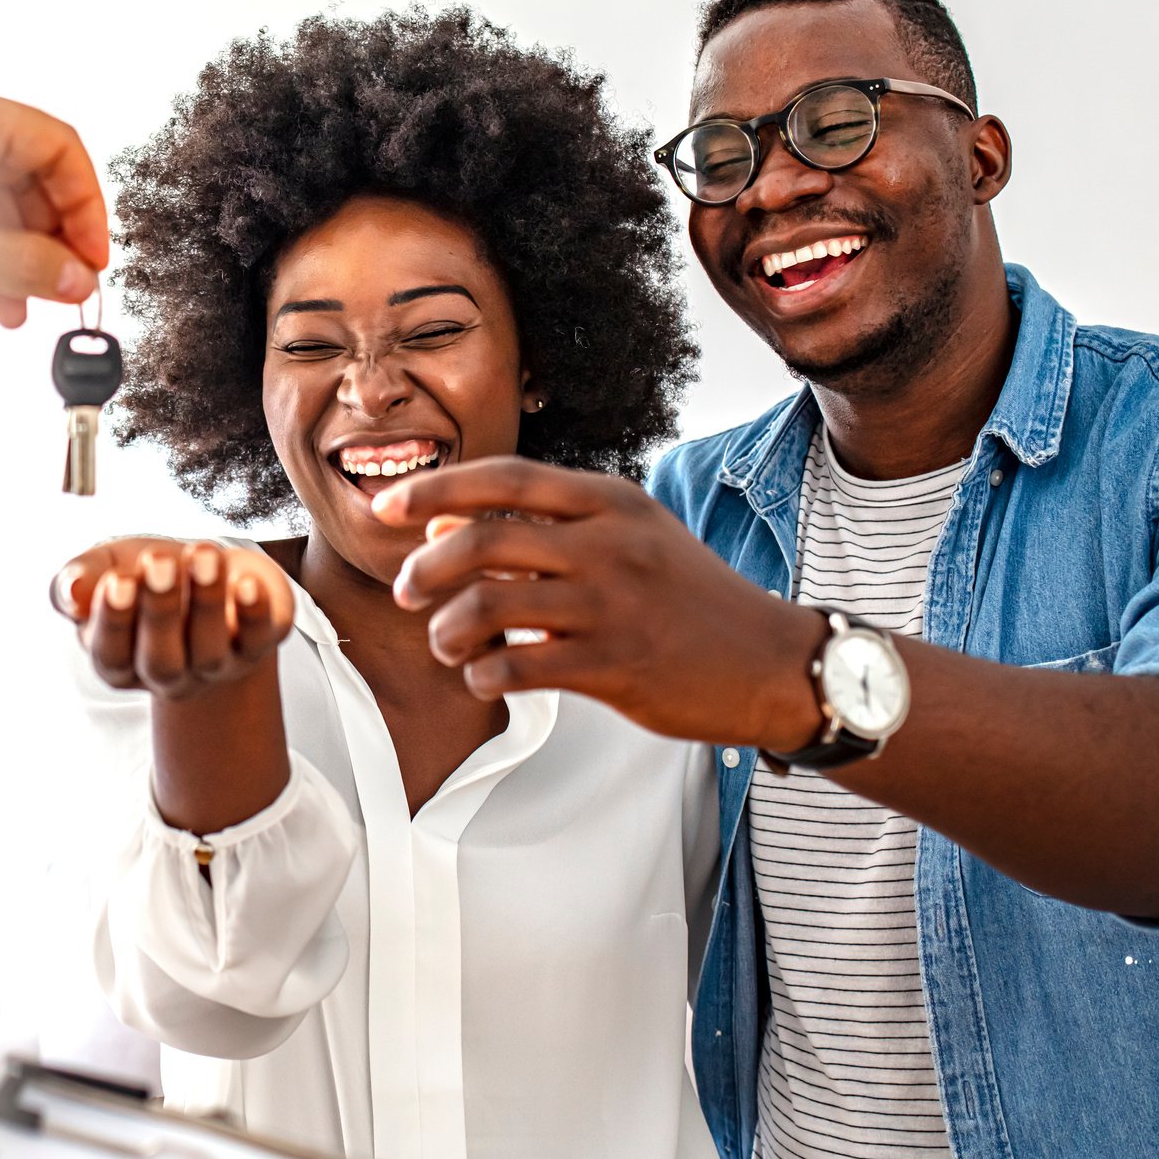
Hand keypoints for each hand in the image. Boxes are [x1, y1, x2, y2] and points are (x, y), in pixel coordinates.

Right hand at [52, 539, 291, 700]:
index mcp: (120, 660)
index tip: (119, 580)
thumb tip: (71, 595)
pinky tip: (247, 585)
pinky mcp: (256, 646)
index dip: (115, 620)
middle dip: (161, 612)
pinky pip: (259, 641)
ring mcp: (214, 666)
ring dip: (206, 602)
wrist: (202, 567)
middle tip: (161, 562)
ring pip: (209, 652)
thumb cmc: (145, 572)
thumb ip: (78, 580)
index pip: (112, 654)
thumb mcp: (105, 568)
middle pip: (161, 662)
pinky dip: (255, 615)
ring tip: (203, 555)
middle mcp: (166, 673)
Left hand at [377, 457, 824, 748]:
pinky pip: (518, 666)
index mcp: (610, 502)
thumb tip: (448, 522)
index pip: (504, 479)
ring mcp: (612, 604)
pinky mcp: (615, 664)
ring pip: (489, 605)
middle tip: (406, 590)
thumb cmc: (692, 599)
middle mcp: (609, 543)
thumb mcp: (630, 538)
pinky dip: (484, 674)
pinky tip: (485, 678)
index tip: (387, 507)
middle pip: (484, 539)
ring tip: (446, 643)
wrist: (772, 662)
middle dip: (427, 565)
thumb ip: (548, 527)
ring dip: (448, 628)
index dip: (435, 489)